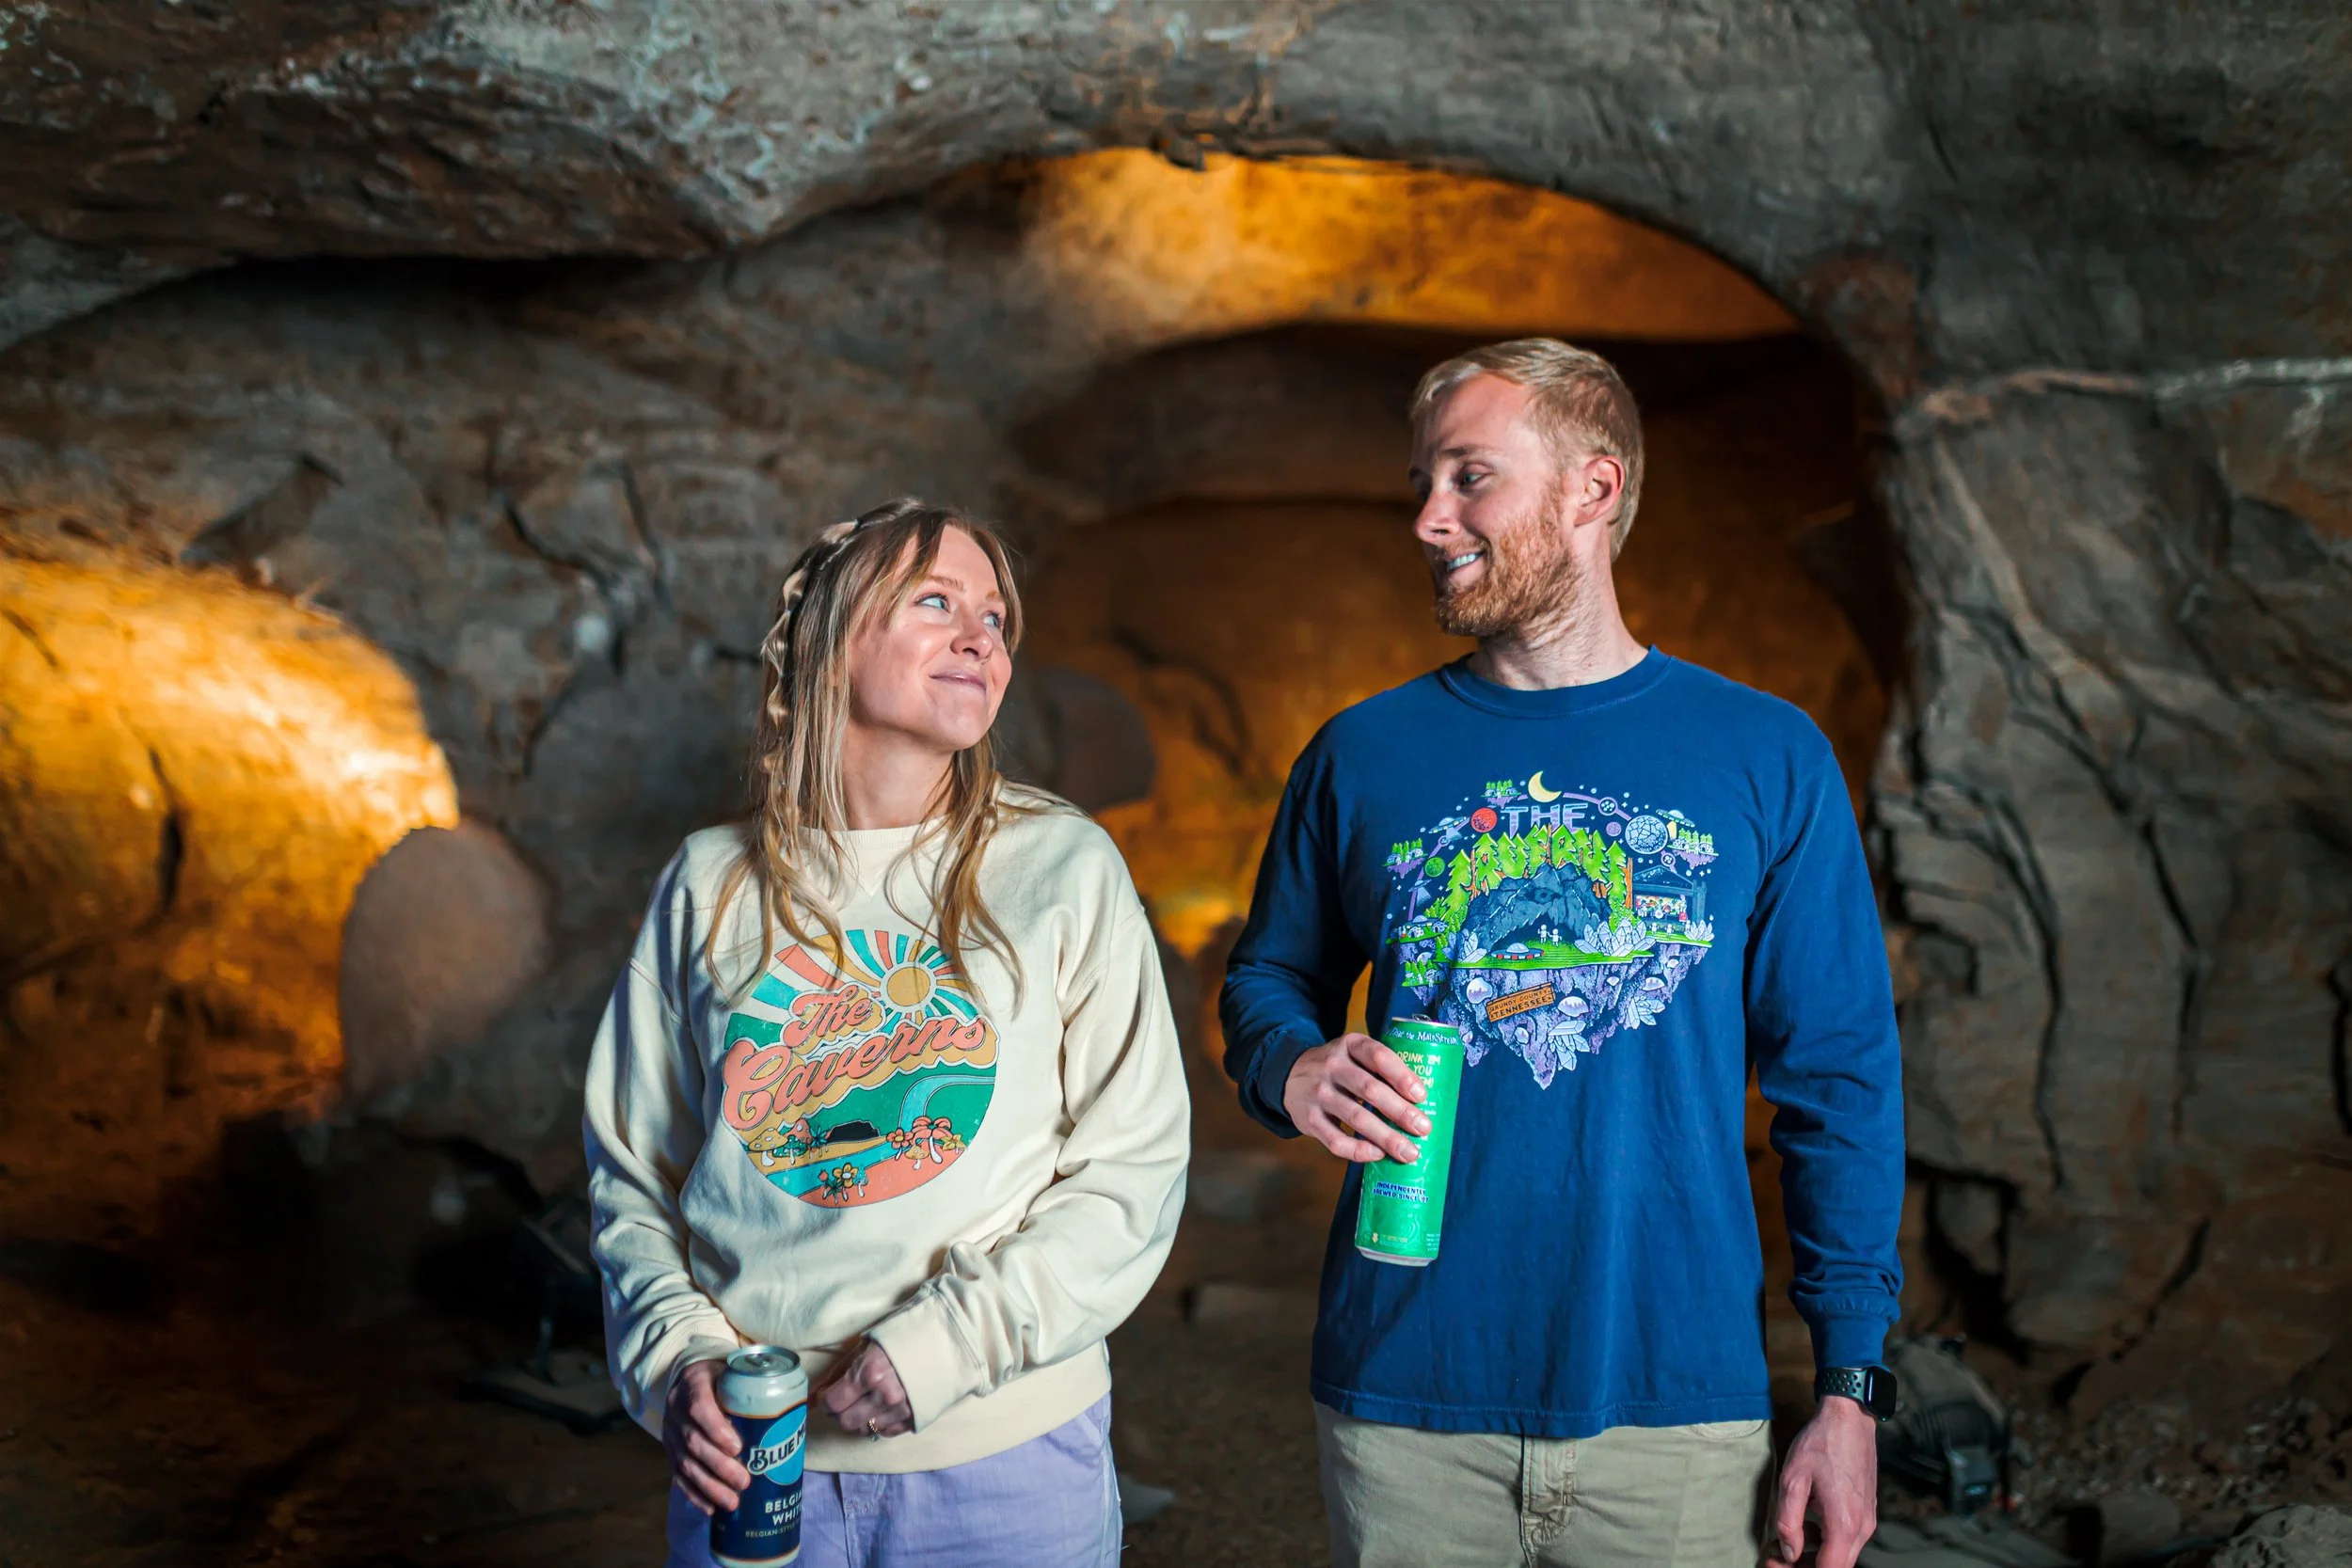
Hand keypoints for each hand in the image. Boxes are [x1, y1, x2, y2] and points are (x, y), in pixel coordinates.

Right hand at [665, 1357, 749, 1515]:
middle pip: (693, 1441)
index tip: (738, 1447)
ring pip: (685, 1463)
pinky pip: (678, 1476)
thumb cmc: (723, 1378)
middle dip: (719, 1466)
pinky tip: (711, 1509)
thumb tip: (806, 1405)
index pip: (699, 1406)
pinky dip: (695, 1494)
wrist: (689, 1380)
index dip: (716, 1429)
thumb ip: (759, 1385)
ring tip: (731, 1502)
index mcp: (693, 1383)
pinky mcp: (670, 1451)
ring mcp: (670, 1433)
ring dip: (708, 1487)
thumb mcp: (735, 1371)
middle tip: (744, 1482)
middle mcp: (676, 1409)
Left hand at [819, 1339, 913, 1438]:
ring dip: (858, 1418)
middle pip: (845, 1421)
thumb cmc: (906, 1335)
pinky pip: (884, 1432)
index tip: (827, 1395)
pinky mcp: (913, 1420)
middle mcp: (884, 1396)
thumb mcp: (869, 1343)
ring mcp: (900, 1411)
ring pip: (863, 1429)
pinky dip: (877, 1423)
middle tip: (843, 1400)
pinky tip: (881, 1408)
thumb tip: (816, 1393)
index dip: (825, 1400)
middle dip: (838, 1412)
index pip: (832, 1402)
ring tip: (865, 1401)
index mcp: (870, 1373)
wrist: (949, 1342)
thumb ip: (841, 1369)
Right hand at [1282, 1032, 1430, 1163]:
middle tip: (1423, 1128)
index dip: (1401, 1076)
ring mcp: (1318, 1093)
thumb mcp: (1354, 1054)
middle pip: (1370, 1089)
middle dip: (1400, 1111)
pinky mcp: (1309, 1119)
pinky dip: (1359, 1150)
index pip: (1378, 1056)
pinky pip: (1336, 1140)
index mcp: (1350, 1045)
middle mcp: (1332, 1066)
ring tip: (1409, 1152)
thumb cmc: (1338, 1068)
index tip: (1422, 1095)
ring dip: (1386, 1137)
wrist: (1290, 1076)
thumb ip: (1381, 1068)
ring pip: (1356, 1117)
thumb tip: (1422, 1101)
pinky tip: (1377, 1154)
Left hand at [1772, 1394, 1877, 1566]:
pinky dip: (1828, 1543)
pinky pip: (1848, 1540)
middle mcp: (1862, 1528)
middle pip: (1837, 1567)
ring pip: (1844, 1556)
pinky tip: (1809, 1526)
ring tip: (1788, 1544)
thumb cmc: (1821, 1444)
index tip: (1775, 1564)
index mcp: (1844, 1523)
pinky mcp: (1867, 1512)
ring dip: (1816, 1557)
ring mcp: (1868, 1520)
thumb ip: (1789, 1521)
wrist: (1850, 1418)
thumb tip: (1789, 1552)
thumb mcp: (1793, 1480)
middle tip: (1777, 1557)